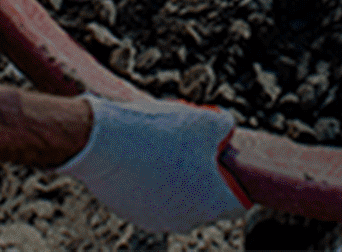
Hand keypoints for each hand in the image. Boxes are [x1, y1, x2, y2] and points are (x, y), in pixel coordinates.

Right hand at [58, 94, 244, 232]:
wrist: (103, 141)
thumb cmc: (160, 133)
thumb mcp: (206, 120)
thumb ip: (225, 127)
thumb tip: (224, 129)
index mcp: (212, 205)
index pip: (238, 205)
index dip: (234, 181)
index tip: (222, 162)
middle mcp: (186, 221)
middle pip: (204, 203)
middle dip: (202, 179)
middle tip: (190, 149)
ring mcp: (156, 220)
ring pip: (175, 201)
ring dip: (173, 180)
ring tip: (161, 147)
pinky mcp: (129, 213)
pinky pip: (148, 199)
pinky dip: (148, 182)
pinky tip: (139, 155)